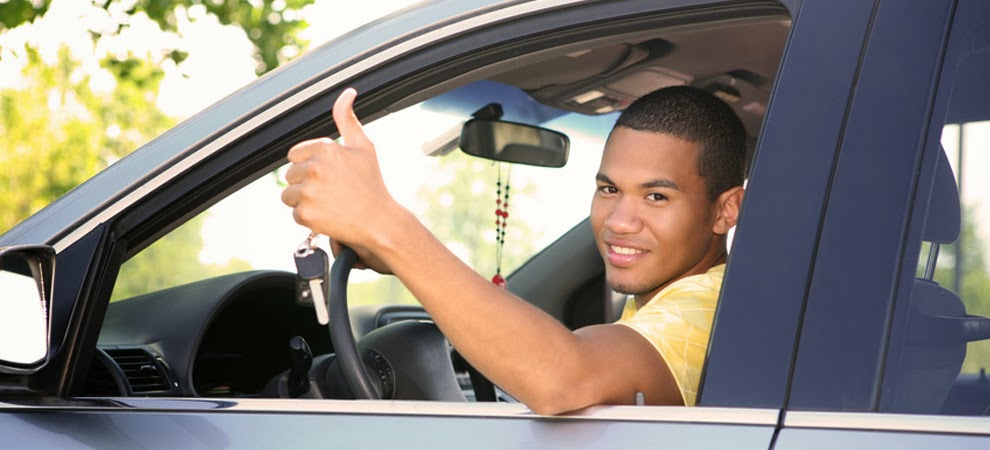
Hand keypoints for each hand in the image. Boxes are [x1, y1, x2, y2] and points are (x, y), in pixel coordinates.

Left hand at [281, 88, 397, 272]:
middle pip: (290, 175)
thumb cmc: (372, 182)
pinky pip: (295, 213)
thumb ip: (347, 119)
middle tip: (330, 191)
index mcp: (326, 149)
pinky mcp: (306, 214)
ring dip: (303, 200)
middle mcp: (315, 168)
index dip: (309, 165)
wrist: (379, 221)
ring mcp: (309, 192)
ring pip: (289, 194)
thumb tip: (348, 92)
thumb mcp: (364, 147)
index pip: (295, 155)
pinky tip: (328, 215)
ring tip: (328, 203)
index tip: (328, 175)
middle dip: (305, 182)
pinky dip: (308, 217)